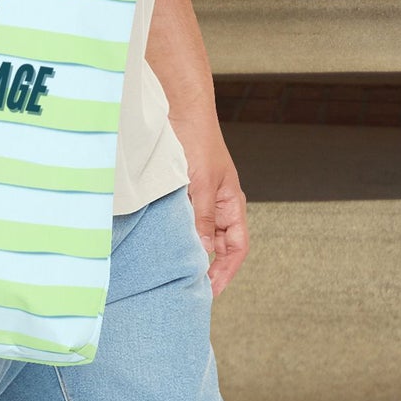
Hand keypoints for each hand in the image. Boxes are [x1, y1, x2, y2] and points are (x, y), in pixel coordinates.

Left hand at [179, 116, 248, 296]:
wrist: (181, 110)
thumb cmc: (198, 141)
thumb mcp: (202, 183)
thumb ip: (203, 218)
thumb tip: (202, 253)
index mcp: (232, 203)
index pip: (236, 248)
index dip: (226, 271)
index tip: (211, 291)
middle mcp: (218, 204)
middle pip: (217, 246)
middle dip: (207, 267)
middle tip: (188, 287)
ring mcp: (200, 198)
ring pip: (198, 234)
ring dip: (190, 250)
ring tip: (175, 270)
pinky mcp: (182, 191)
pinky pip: (182, 219)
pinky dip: (176, 233)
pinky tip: (164, 243)